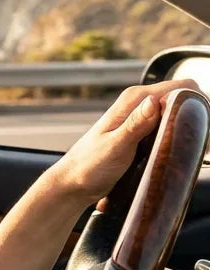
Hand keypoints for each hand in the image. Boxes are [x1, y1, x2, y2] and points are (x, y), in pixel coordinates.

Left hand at [47, 80, 199, 205]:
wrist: (72, 183)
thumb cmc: (89, 166)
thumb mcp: (115, 147)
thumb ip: (135, 125)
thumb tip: (154, 102)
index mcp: (133, 100)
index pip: (181, 87)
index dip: (197, 101)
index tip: (200, 125)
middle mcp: (139, 104)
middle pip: (183, 99)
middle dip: (195, 116)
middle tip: (196, 142)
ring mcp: (141, 118)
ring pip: (178, 113)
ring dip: (187, 127)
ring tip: (189, 149)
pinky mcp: (142, 132)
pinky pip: (168, 127)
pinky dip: (177, 135)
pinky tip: (178, 150)